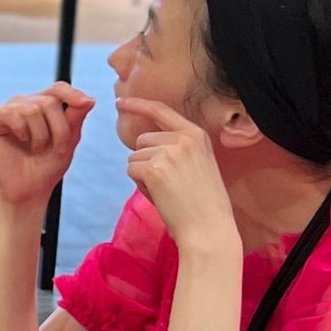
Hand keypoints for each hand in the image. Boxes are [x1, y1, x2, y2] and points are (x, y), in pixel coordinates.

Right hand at [0, 82, 93, 207]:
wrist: (30, 189)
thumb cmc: (48, 165)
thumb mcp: (69, 140)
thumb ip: (75, 118)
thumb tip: (89, 99)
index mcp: (42, 105)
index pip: (58, 89)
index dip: (72, 93)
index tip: (86, 103)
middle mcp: (23, 104)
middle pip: (49, 100)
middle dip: (59, 128)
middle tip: (57, 149)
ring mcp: (6, 111)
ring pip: (32, 108)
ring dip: (41, 134)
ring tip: (37, 148)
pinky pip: (12, 114)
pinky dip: (22, 131)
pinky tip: (20, 141)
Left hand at [120, 97, 237, 254]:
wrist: (209, 228)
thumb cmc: (202, 203)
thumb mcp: (197, 164)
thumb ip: (176, 148)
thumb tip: (143, 142)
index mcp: (196, 135)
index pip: (161, 110)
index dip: (138, 104)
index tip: (121, 102)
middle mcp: (182, 138)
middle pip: (142, 140)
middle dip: (146, 161)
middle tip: (170, 183)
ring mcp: (167, 152)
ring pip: (134, 157)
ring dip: (143, 175)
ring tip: (168, 191)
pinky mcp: (153, 168)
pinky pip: (131, 170)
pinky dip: (140, 185)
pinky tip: (160, 196)